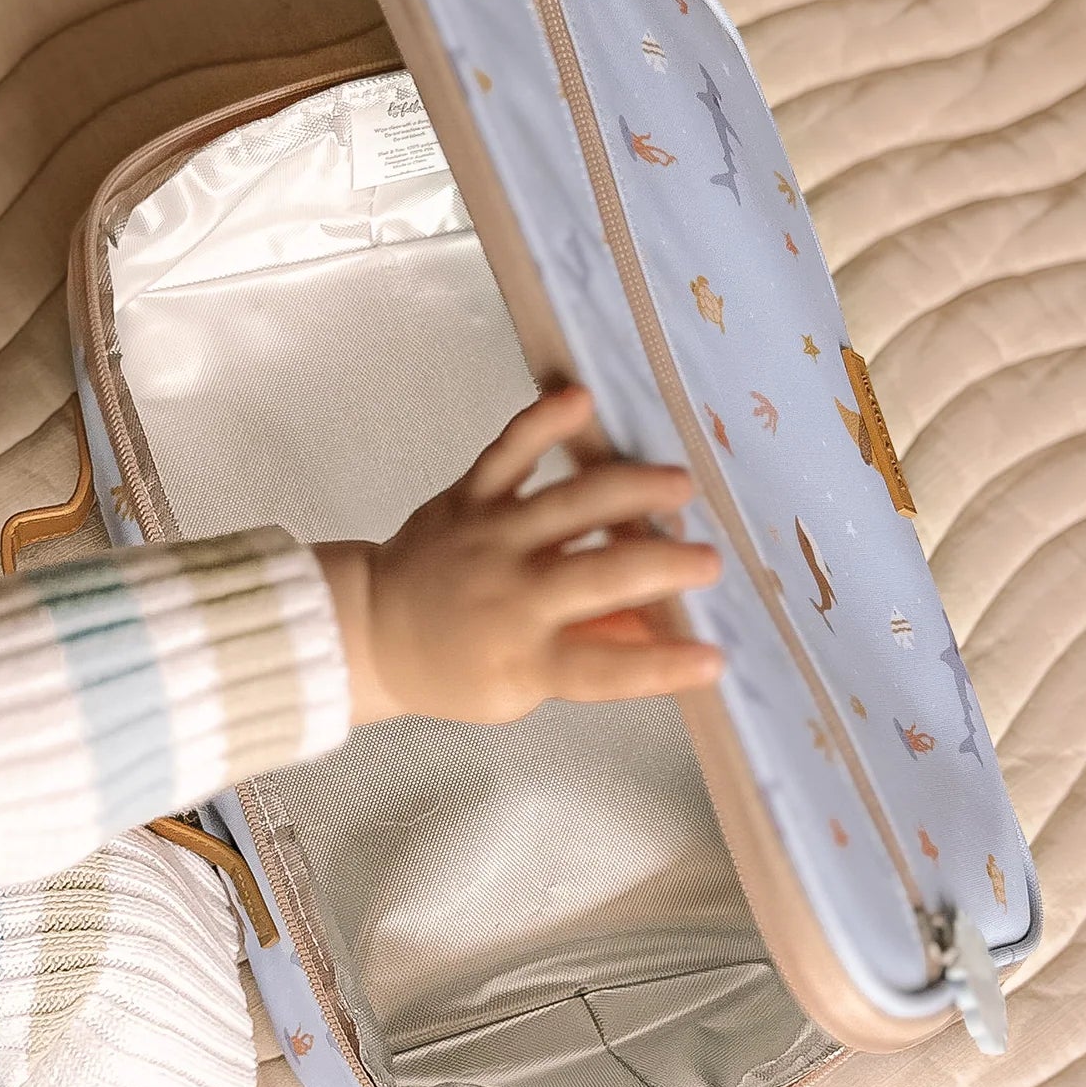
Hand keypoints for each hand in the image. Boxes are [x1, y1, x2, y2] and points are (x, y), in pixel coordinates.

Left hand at [316, 386, 722, 725]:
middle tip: (711, 559)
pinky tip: (581, 397)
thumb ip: (590, 654)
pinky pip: (509, 452)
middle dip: (662, 565)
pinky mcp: (470, 497)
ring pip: (568, 505)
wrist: (372, 629)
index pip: (604, 669)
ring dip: (630, 489)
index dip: (660, 666)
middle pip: (596, 577)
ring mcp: (490, 539)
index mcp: (525, 660)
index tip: (713, 659)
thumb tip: (663, 629)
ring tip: (681, 483)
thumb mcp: (520, 689)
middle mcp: (510, 596)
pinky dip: (542, 422)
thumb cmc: (458, 667)